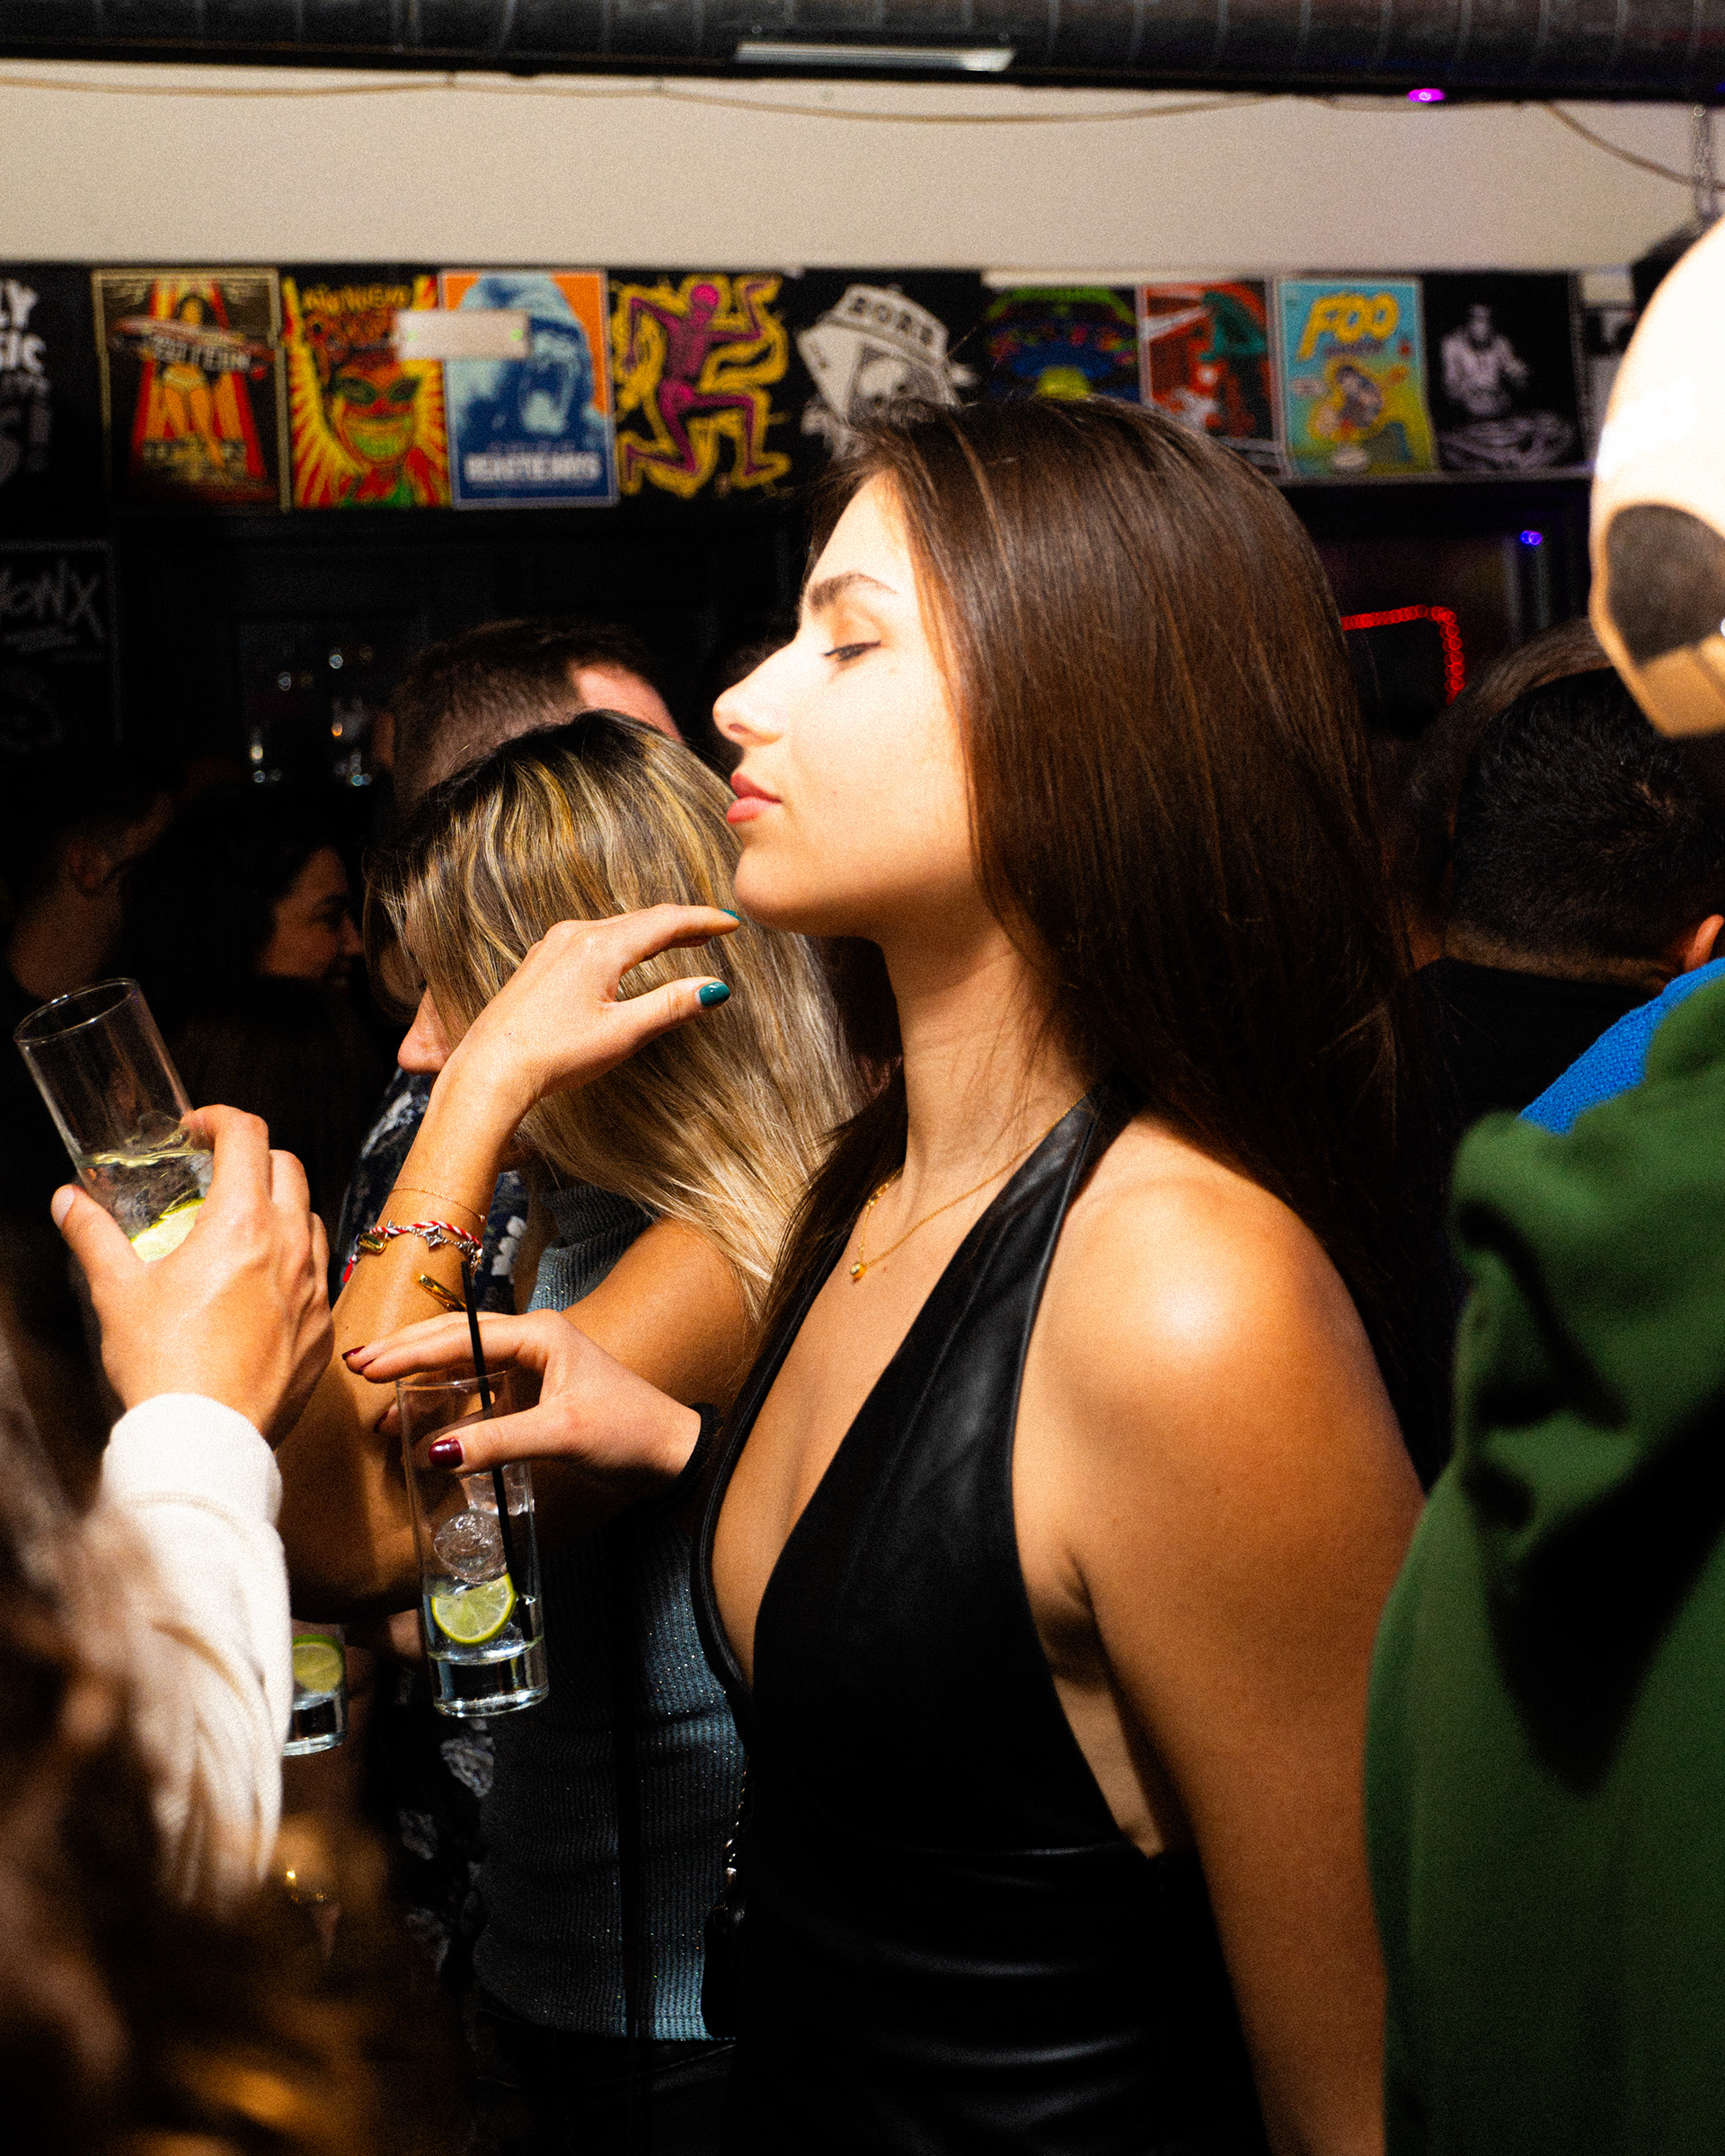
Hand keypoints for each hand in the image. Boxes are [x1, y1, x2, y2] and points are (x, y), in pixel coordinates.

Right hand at [54, 1105, 333, 1446]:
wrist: (206, 1439)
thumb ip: (94, 1236)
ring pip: (311, 1218)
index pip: (248, 1136)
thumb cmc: (163, 1365)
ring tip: (238, 1229)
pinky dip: (293, 1263)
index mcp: (242, 1224)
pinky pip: (319, 1274)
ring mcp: (315, 1287)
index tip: (196, 1131)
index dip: (220, 1119)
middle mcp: (290, 1246)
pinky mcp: (323, 1326)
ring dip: (279, 1208)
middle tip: (215, 1175)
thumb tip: (68, 1201)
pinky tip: (259, 1286)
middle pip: (288, 1167)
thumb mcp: (117, 1291)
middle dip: (253, 1157)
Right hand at [345, 1309, 698, 1500]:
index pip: (461, 1337)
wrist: (669, 1454)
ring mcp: (531, 1369)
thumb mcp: (561, 1434)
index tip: (368, 1366)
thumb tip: (431, 1451)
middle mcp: (531, 1342)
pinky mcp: (532, 1397)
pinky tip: (421, 1427)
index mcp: (539, 1334)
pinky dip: (447, 1408)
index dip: (411, 1352)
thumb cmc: (628, 1431)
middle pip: (454, 1341)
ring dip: (422, 1383)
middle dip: (405, 1355)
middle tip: (355, 1368)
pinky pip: (478, 1394)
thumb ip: (496, 1441)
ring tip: (378, 1405)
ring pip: (462, 1367)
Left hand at [435, 904, 737, 1133]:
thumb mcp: (623, 1033)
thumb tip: (716, 989)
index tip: (733, 923)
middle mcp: (575, 935)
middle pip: (642, 919)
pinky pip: (592, 939)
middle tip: (716, 929)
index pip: (665, 922)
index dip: (704, 920)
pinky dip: (622, 941)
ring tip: (682, 938)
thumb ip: (671, 1006)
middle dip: (682, 923)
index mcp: (600, 946)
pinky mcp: (540, 963)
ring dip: (652, 931)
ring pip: (616, 927)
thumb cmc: (555, 1055)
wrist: (491, 1069)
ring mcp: (553, 946)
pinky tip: (627, 955)